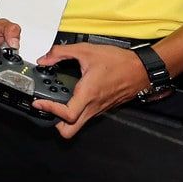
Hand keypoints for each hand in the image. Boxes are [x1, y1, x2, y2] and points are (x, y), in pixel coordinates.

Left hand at [32, 43, 148, 138]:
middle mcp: (93, 106)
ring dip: (64, 118)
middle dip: (55, 123)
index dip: (50, 110)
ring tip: (55, 101)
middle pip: (70, 131)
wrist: (143, 69)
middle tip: (47, 107)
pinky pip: (86, 116)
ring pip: (78, 124)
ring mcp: (99, 109)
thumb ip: (61, 52)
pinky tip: (71, 97)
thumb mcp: (86, 50)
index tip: (39, 102)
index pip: (67, 115)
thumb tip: (45, 59)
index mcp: (88, 94)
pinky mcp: (103, 108)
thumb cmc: (120, 61)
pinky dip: (75, 112)